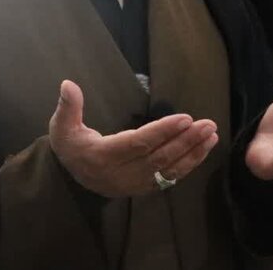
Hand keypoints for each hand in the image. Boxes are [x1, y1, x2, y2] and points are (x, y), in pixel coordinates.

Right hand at [49, 80, 218, 197]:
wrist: (72, 175)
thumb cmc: (70, 145)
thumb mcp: (61, 126)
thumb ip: (67, 106)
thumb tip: (68, 84)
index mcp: (103, 157)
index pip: (138, 144)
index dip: (163, 132)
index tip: (185, 118)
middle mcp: (122, 174)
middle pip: (159, 158)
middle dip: (186, 141)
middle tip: (207, 124)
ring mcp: (135, 184)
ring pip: (168, 169)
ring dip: (193, 153)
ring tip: (211, 135)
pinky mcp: (144, 187)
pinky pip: (170, 178)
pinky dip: (189, 165)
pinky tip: (202, 150)